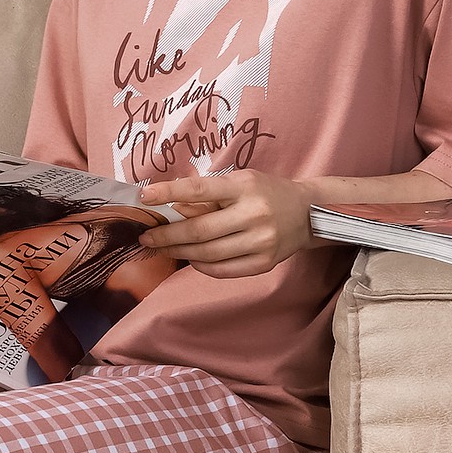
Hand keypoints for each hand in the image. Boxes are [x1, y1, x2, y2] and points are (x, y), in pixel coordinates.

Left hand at [136, 171, 316, 277]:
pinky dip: (202, 266)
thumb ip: (208, 195)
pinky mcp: (265, 263)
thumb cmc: (266, 192)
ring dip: (180, 252)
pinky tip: (191, 259)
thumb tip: (170, 208)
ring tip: (163, 248)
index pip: (198, 190)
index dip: (168, 193)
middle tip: (146, 237)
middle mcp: (254, 214)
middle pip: (199, 230)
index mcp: (244, 187)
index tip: (144, 197)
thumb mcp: (240, 182)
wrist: (308, 213)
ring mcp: (261, 242)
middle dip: (166, 235)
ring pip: (208, 254)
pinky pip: (223, 270)